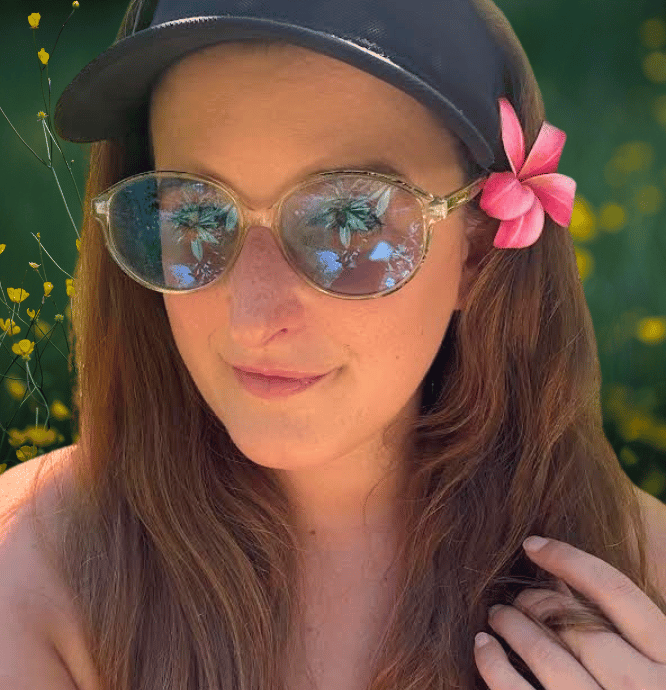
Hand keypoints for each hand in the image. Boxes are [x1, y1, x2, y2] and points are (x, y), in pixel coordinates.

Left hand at [473, 536, 665, 688]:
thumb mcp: (659, 668)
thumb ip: (626, 631)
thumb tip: (563, 580)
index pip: (616, 591)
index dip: (569, 559)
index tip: (533, 544)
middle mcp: (645, 689)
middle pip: (575, 622)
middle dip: (534, 600)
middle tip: (515, 597)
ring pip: (546, 654)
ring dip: (510, 625)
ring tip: (495, 615)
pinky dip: (494, 666)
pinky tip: (483, 647)